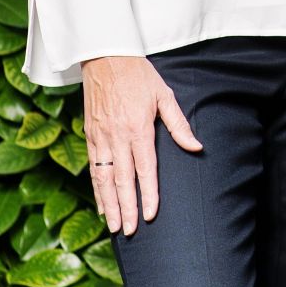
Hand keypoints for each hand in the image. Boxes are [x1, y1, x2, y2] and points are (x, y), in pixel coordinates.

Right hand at [81, 55, 202, 235]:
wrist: (105, 56)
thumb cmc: (139, 75)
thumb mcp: (165, 95)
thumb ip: (179, 124)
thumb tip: (196, 147)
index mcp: (138, 127)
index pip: (145, 168)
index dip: (148, 193)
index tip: (151, 214)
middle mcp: (116, 136)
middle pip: (122, 179)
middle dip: (127, 207)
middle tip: (131, 231)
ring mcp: (100, 137)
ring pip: (103, 178)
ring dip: (109, 204)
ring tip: (115, 226)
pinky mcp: (89, 135)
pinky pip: (92, 168)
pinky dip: (96, 189)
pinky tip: (102, 204)